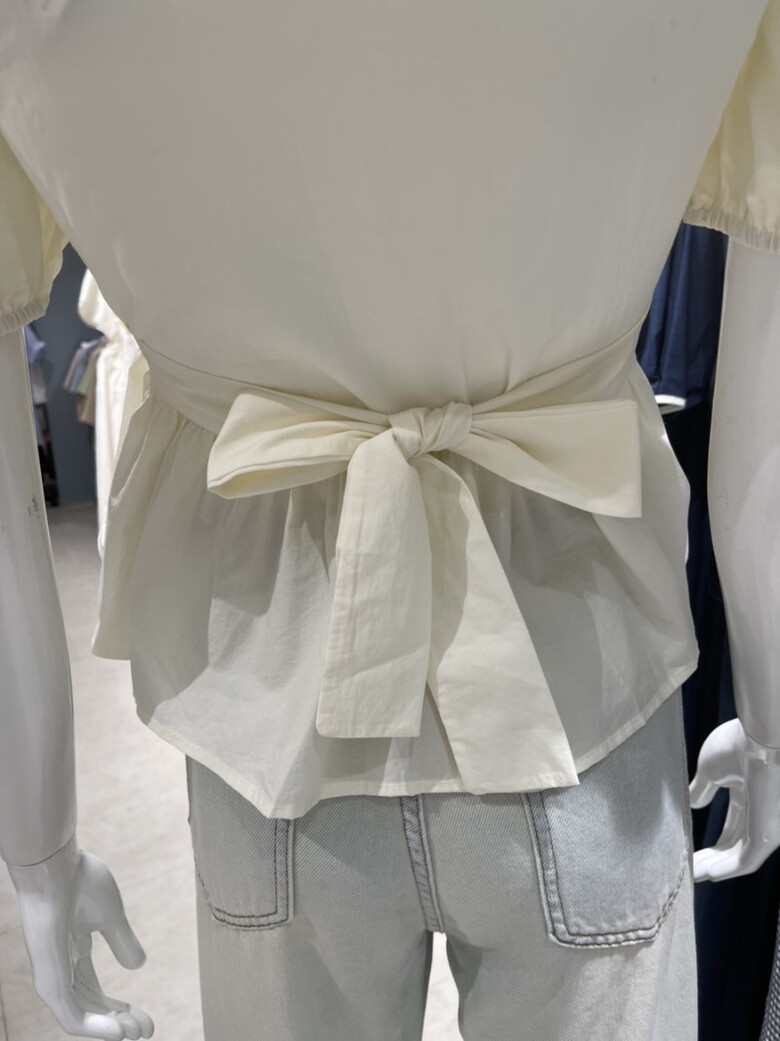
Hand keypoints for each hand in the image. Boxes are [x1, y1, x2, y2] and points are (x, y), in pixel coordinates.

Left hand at [7, 836, 153, 1038]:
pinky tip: (118, 1033)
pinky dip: (94, 1028)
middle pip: (90, 1006)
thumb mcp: (112, 914)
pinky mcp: (49, 979)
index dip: (120, 1007)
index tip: (146, 1017)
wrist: (56, 865)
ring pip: (80, 1016)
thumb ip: (123, 941)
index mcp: (73, 950)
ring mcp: (53, 974)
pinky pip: (70, 1015)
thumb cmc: (79, 881)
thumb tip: (138, 966)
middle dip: (119, 1020)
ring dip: (110, 1029)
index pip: (94, 991)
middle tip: (148, 1031)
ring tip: (136, 1034)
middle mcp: (61, 967)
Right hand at [689, 718, 779, 882]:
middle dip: (711, 858)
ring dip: (714, 867)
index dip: (713, 839)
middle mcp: (761, 811)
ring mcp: (766, 825)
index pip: (732, 826)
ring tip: (692, 874)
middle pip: (734, 844)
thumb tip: (692, 804)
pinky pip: (746, 861)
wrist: (762, 735)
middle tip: (688, 869)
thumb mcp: (710, 768)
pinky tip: (707, 874)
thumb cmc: (737, 743)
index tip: (690, 851)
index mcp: (750, 792)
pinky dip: (726, 869)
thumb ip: (702, 788)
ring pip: (738, 856)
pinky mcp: (768, 835)